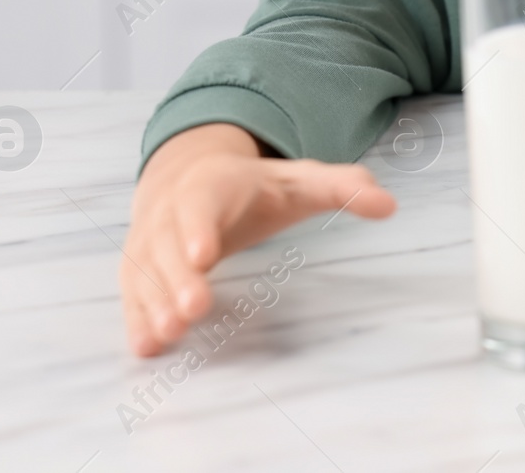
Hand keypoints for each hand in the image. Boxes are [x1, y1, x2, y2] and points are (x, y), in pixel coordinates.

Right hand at [120, 122, 395, 356]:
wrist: (190, 177)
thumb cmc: (257, 188)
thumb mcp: (302, 180)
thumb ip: (344, 189)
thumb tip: (389, 205)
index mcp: (213, 185)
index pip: (201, 204)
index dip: (199, 228)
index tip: (204, 256)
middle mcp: (172, 212)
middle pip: (168, 245)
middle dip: (178, 279)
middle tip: (194, 311)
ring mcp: (151, 241)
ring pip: (146, 272)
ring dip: (155, 304)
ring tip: (170, 336)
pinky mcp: (140, 269)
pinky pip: (134, 294)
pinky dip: (138, 319)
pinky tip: (147, 347)